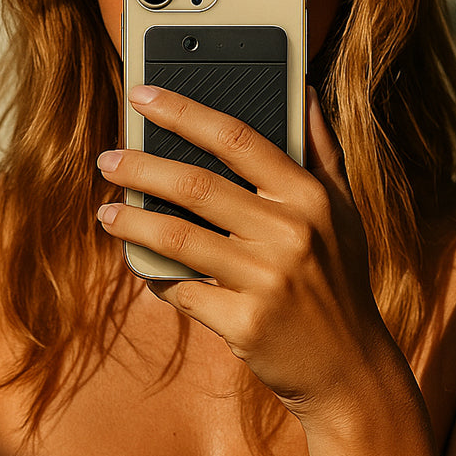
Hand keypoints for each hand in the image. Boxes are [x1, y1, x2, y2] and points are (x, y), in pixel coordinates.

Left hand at [96, 84, 390, 426]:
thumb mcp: (342, 208)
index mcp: (308, 195)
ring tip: (106, 211)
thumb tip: (304, 89)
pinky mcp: (244, 323)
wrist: (350, 366)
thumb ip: (321, 147)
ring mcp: (266, 280)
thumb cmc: (340, 277)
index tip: (143, 95)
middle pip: (196, 186)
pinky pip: (181, 290)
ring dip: (131, 222)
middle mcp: (290, 232)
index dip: (184, 111)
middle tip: (107, 160)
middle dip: (140, 167)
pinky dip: (155, 276)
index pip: (237, 137)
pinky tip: (141, 265)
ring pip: (177, 238)